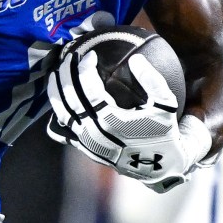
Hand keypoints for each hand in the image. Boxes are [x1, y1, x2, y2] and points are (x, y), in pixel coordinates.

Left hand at [45, 38, 203, 191]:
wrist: (160, 166)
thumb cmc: (164, 132)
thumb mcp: (166, 105)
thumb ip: (152, 80)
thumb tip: (135, 58)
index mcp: (111, 122)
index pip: (89, 90)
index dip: (85, 69)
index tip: (90, 55)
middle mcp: (94, 134)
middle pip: (69, 100)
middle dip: (65, 75)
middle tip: (67, 57)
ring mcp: (86, 143)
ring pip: (62, 114)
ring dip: (56, 92)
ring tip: (56, 73)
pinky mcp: (85, 149)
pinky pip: (64, 129)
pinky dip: (58, 112)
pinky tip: (59, 98)